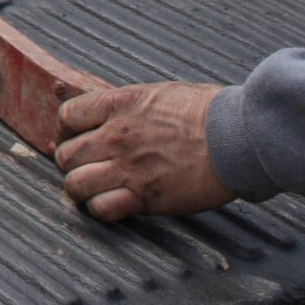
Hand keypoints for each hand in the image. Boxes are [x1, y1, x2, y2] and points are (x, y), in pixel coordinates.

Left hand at [54, 82, 235, 221]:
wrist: (239, 137)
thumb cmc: (211, 112)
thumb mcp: (160, 94)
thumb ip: (130, 107)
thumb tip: (113, 114)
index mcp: (119, 105)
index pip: (67, 116)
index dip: (68, 129)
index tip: (78, 137)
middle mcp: (115, 136)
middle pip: (65, 154)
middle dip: (73, 162)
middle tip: (88, 166)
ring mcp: (127, 167)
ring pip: (74, 184)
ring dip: (82, 188)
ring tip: (96, 189)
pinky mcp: (144, 196)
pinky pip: (101, 208)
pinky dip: (102, 209)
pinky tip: (115, 204)